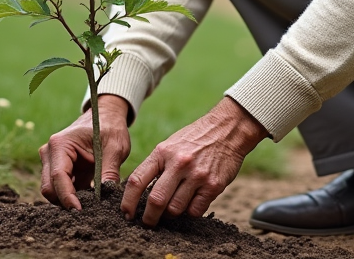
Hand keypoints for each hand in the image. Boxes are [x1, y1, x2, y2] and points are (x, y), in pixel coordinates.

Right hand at [39, 94, 131, 209]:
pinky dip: (73, 196)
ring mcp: (51, 162)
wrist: (105, 117)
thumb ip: (109, 170)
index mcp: (60, 145)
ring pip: (53, 191)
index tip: (80, 210)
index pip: (58, 177)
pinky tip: (89, 199)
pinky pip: (61, 189)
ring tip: (91, 205)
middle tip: (87, 212)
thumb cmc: (109, 128)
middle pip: (49, 187)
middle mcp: (50, 153)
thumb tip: (106, 194)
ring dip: (68, 200)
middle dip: (65, 201)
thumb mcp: (115, 147)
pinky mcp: (59, 169)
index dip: (67, 197)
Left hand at [121, 97, 267, 225]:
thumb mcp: (170, 146)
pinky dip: (190, 212)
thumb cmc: (194, 139)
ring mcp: (196, 175)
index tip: (126, 214)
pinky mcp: (213, 185)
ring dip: (171, 214)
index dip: (128, 202)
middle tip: (148, 223)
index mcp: (162, 152)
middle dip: (149, 218)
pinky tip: (191, 203)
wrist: (227, 130)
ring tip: (173, 208)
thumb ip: (156, 166)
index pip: (137, 181)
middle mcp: (178, 163)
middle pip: (156, 200)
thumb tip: (139, 194)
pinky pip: (195, 211)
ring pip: (175, 209)